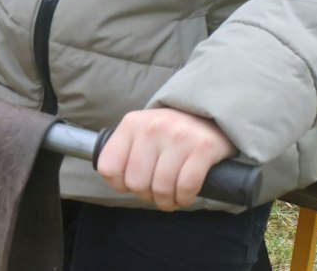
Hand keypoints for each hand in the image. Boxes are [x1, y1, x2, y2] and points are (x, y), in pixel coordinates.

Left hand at [95, 108, 235, 210]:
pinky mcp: (203, 147)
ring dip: (167, 201)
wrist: (208, 114)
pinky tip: (185, 196)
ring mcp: (178, 136)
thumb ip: (126, 153)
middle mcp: (152, 128)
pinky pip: (187, 187)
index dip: (119, 185)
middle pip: (136, 183)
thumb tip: (120, 184)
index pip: (109, 167)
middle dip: (147, 197)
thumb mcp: (141, 132)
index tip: (132, 186)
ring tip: (171, 198)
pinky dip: (184, 198)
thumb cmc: (169, 132)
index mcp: (131, 124)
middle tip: (156, 194)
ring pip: (162, 188)